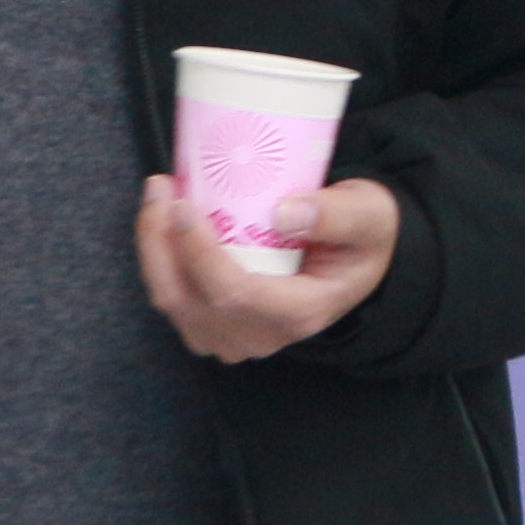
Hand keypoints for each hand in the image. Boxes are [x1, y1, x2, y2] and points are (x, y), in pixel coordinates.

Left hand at [136, 172, 402, 361]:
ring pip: (172, 302)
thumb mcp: (369, 215)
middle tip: (160, 187)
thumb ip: (336, 214)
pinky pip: (173, 298)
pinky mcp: (216, 325)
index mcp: (300, 313)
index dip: (199, 253)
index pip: (234, 294)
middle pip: (188, 301)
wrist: (360, 261)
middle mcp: (262, 335)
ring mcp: (234, 337)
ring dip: (154, 249)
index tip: (183, 204)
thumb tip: (284, 213)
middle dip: (160, 244)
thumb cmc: (365, 235)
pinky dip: (160, 259)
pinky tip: (164, 220)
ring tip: (159, 194)